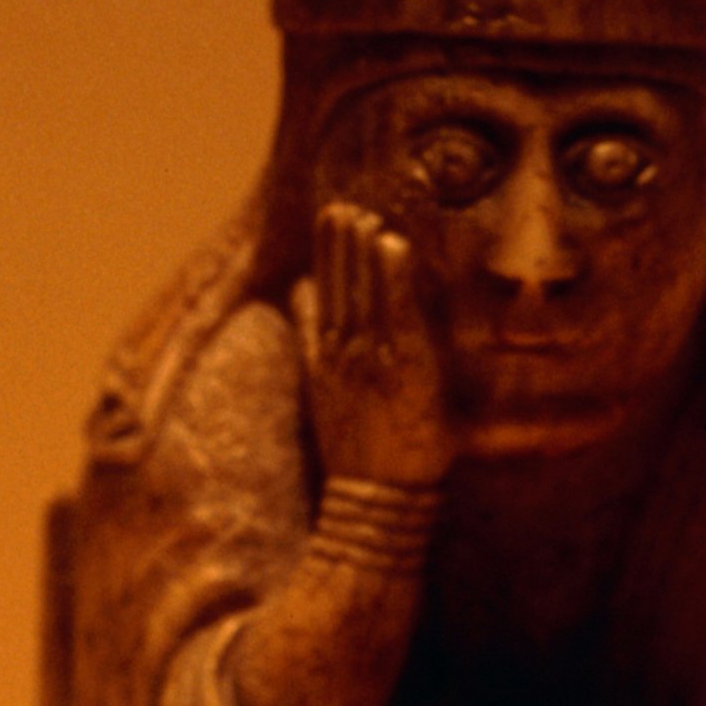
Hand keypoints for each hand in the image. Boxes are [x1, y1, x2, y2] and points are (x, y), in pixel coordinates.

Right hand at [295, 199, 451, 488]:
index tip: (329, 220)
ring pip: (363, 294)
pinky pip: (395, 312)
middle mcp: (343, 355)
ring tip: (362, 214)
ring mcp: (370, 359)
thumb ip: (315, 349)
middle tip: (339, 206)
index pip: (323, 297)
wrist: (373, 500)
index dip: (327, 257)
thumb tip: (303, 302)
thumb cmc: (360, 455)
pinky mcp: (402, 367)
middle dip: (338, 246)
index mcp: (326, 362)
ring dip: (362, 251)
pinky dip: (391, 277)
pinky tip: (392, 245)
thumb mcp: (327, 397)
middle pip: (339, 288)